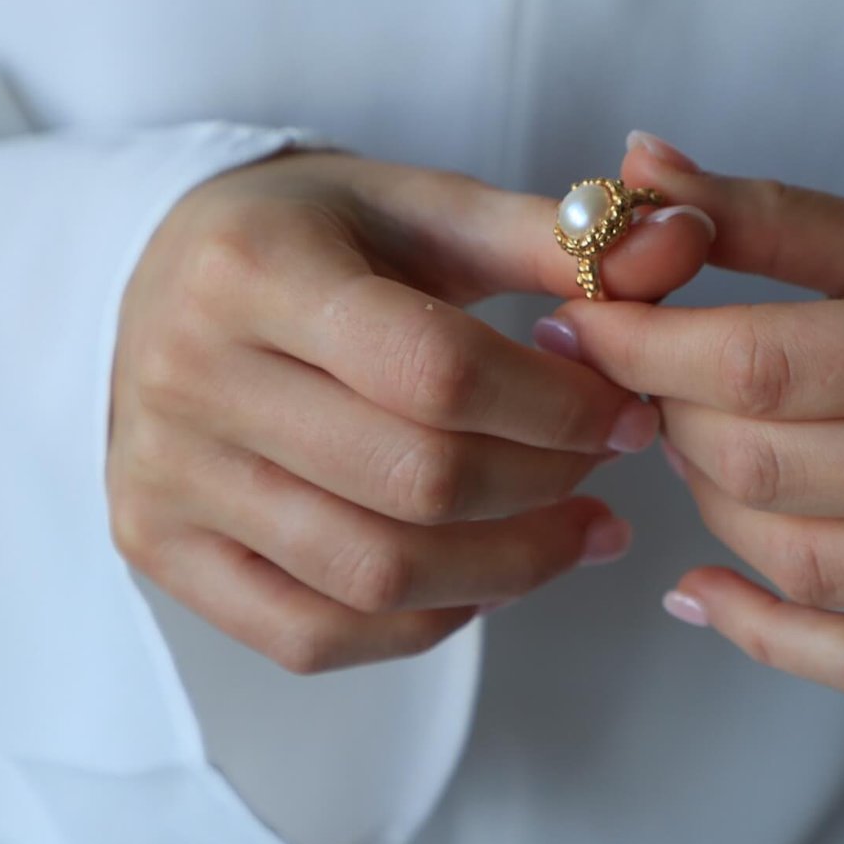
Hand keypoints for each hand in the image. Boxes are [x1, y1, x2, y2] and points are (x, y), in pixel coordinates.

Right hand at [108, 150, 711, 671]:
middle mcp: (189, 377)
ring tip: (583, 531)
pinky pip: (311, 632)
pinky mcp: (160, 546)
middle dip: (546, 486)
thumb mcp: (428, 210)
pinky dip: (423, 622)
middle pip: (413, 482)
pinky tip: (489, 577)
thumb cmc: (319, 239)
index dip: (558, 406)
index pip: (436, 372)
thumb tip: (683, 243)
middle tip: (611, 467)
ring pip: (370, 573)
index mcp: (256, 270)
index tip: (631, 411)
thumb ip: (555, 236)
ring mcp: (165, 475)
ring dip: (507, 568)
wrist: (162, 276)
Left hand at [545, 133, 843, 698]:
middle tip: (648, 382)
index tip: (584, 322)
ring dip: (712, 508)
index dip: (648, 346)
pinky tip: (701, 594)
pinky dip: (765, 636)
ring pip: (806, 566)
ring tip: (699, 454)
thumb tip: (641, 175)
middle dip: (671, 422)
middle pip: (769, 469)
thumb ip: (790, 218)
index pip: (767, 364)